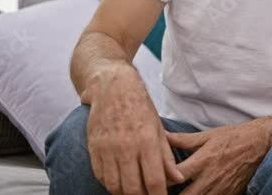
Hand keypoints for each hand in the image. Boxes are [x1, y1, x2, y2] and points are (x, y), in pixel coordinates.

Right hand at [85, 65, 183, 194]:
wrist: (112, 87)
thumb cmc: (140, 106)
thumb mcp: (158, 128)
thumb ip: (166, 156)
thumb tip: (177, 179)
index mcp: (146, 141)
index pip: (154, 181)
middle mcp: (126, 147)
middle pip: (132, 188)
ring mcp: (107, 148)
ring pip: (114, 186)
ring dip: (124, 194)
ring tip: (134, 192)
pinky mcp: (93, 148)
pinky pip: (101, 176)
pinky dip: (110, 184)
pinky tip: (118, 183)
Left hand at [166, 119, 271, 194]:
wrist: (261, 144)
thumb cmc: (233, 137)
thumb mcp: (208, 135)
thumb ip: (183, 140)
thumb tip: (162, 136)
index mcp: (202, 160)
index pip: (174, 176)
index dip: (159, 180)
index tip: (148, 181)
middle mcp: (210, 178)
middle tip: (156, 193)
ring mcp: (220, 190)